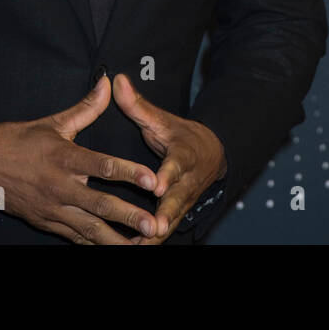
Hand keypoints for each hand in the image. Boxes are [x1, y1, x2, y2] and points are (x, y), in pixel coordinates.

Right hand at [0, 75, 159, 243]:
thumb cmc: (18, 139)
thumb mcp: (53, 121)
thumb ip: (86, 108)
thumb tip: (109, 83)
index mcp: (63, 157)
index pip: (102, 165)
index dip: (129, 172)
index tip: (152, 180)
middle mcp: (59, 185)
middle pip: (99, 204)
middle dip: (129, 216)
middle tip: (154, 225)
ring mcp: (51, 208)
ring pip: (89, 228)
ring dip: (116, 239)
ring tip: (141, 246)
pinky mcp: (45, 222)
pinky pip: (74, 237)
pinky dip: (94, 244)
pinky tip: (113, 248)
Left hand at [111, 73, 226, 243]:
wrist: (212, 155)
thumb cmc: (180, 136)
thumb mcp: (162, 119)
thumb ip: (138, 105)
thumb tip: (117, 80)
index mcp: (183, 156)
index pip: (176, 166)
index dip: (167, 176)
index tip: (158, 186)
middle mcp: (186, 182)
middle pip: (177, 200)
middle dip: (166, 215)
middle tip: (155, 227)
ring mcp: (183, 200)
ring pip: (172, 220)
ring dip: (158, 234)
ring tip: (141, 246)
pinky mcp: (177, 213)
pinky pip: (165, 230)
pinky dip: (152, 240)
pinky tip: (133, 249)